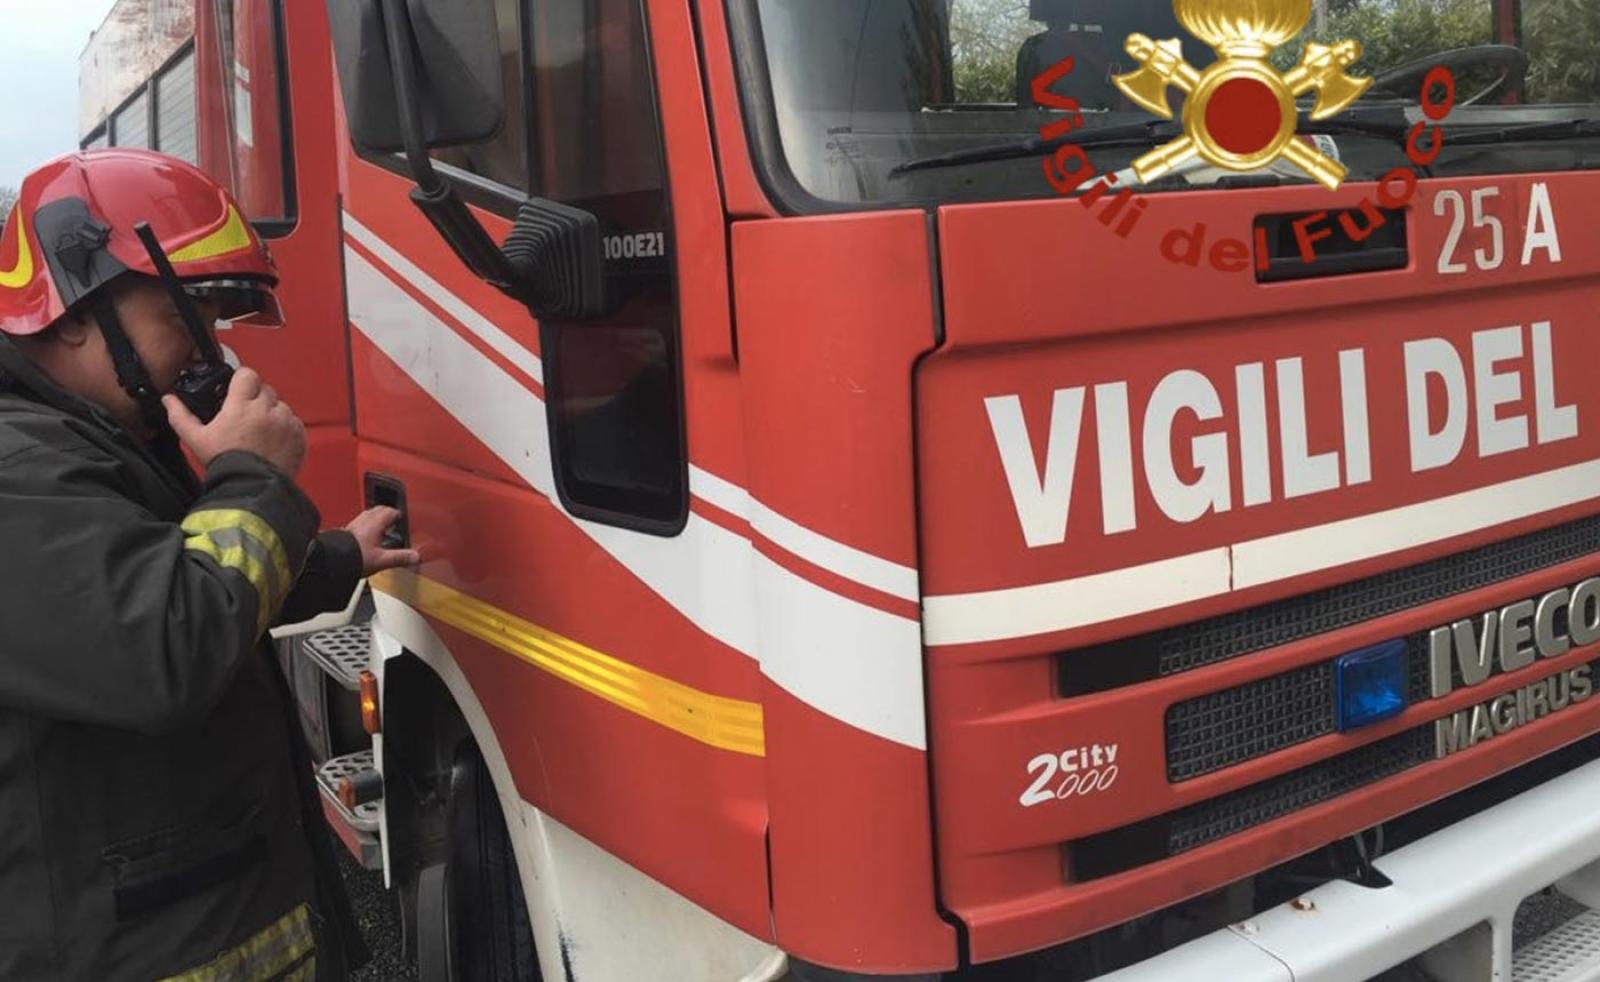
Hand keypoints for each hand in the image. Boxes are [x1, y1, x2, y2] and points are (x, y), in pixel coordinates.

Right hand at [163, 368, 306, 475]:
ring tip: (258, 432)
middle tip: (244, 416)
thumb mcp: (195, 439)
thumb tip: (169, 400)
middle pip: (264, 389)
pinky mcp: (299, 436)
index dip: (240, 380)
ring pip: (280, 405)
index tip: (236, 390)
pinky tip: (271, 441)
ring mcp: (286, 423)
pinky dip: (285, 428)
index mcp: (241, 406)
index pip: (247, 374)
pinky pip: (293, 422)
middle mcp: (267, 410)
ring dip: (271, 413)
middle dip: (254, 398)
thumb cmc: (225, 464)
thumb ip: (180, 416)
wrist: (251, 488)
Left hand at [345, 507, 421, 575]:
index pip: (392, 511)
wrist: (332, 561)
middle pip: (380, 510)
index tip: (404, 521)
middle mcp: (365, 519)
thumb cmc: (354, 557)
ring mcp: (355, 523)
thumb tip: (414, 556)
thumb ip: (400, 557)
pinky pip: (360, 523)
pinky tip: (367, 537)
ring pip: (369, 515)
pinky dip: (367, 527)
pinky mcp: (347, 530)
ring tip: (382, 529)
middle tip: (395, 522)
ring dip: (377, 520)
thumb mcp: (382, 560)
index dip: (400, 516)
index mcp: (376, 522)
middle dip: (388, 515)